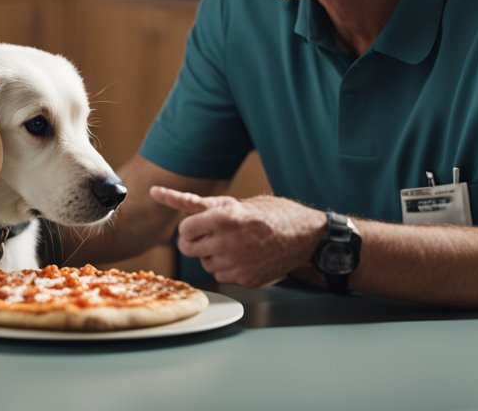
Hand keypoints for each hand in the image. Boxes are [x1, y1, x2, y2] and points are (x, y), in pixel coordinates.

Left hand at [150, 186, 323, 287]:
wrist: (305, 236)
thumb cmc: (272, 213)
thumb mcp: (238, 203)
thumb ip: (205, 206)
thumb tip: (172, 198)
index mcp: (225, 219)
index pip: (185, 228)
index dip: (190, 226)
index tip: (195, 225)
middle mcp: (228, 243)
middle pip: (188, 249)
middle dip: (193, 241)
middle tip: (207, 235)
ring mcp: (236, 264)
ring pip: (204, 263)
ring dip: (210, 255)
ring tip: (231, 244)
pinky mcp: (245, 280)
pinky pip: (221, 275)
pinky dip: (226, 267)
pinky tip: (242, 256)